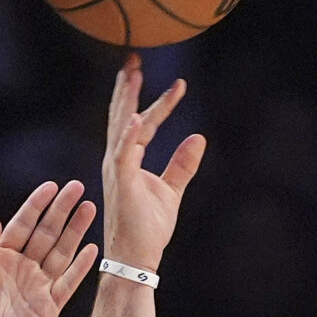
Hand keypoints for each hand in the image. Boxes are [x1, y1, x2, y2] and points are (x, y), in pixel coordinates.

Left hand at [0, 180, 99, 316]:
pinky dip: (81, 267)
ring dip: (75, 232)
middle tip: (78, 188)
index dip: (36, 205)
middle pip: (46, 234)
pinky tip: (92, 249)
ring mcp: (38, 287)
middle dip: (62, 211)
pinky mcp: (50, 307)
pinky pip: (69, 283)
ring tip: (89, 209)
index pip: (22, 225)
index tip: (51, 187)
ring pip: (61, 253)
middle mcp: (22, 269)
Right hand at [100, 54, 206, 271]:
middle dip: (128, 88)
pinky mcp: (122, 183)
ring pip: (121, 127)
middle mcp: (118, 160)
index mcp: (129, 160)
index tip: (179, 84)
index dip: (162, 103)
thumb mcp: (171, 190)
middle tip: (134, 59)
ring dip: (126, 101)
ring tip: (131, 75)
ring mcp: (118, 170)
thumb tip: (198, 138)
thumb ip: (182, 164)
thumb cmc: (149, 228)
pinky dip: (128, 136)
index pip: (145, 124)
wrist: (137, 257)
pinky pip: (124, 155)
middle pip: (123, 116)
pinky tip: (134, 117)